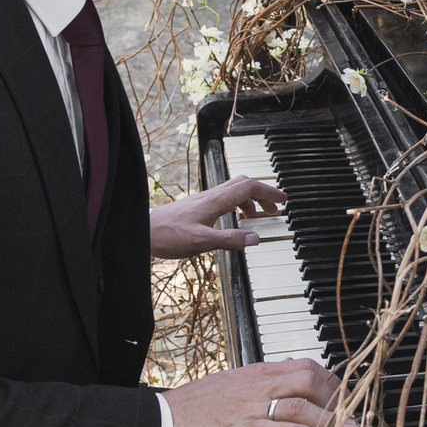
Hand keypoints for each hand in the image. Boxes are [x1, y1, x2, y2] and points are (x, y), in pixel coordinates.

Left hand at [150, 175, 287, 258]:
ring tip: (257, 217)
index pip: (249, 187)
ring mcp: (203, 200)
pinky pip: (223, 199)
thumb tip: (255, 238)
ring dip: (250, 201)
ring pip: (233, 191)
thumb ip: (230, 239)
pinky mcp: (197, 207)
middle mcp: (211, 196)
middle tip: (275, 207)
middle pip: (243, 184)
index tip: (283, 199)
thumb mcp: (202, 242)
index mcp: (216, 201)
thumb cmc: (168, 235)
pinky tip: (233, 220)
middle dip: (263, 193)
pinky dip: (236, 206)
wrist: (143, 232)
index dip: (269, 192)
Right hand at [162, 357, 351, 426]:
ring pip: (297, 404)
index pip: (303, 367)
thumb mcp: (229, 388)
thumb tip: (281, 388)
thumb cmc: (192, 411)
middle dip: (336, 397)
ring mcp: (247, 407)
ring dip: (327, 418)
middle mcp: (256, 386)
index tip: (343, 396)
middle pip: (308, 379)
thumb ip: (256, 387)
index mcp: (255, 374)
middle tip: (351, 415)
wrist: (160, 424)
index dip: (329, 381)